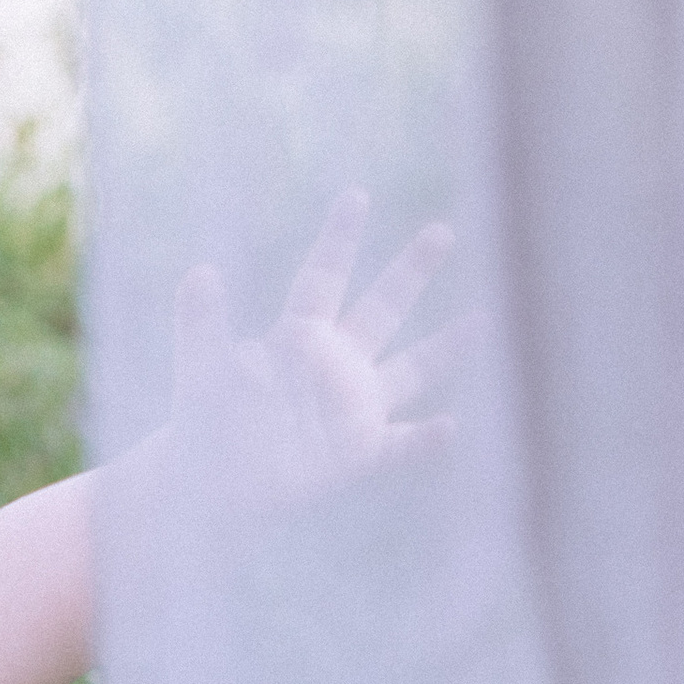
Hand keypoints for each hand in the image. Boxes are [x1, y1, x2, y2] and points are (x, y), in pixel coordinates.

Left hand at [175, 191, 462, 513]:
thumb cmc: (205, 426)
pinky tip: (450, 427)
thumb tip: (199, 273)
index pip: (323, 279)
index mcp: (298, 338)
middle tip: (443, 231)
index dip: (339, 240)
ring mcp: (353, 408)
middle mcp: (336, 364)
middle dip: (411, 272)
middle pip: (382, 308)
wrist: (212, 488)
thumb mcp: (202, 372)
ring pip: (410, 370)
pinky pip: (400, 444)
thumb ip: (202, 325)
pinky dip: (425, 440)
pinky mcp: (357, 453)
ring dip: (446, 348)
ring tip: (484, 319)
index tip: (356, 195)